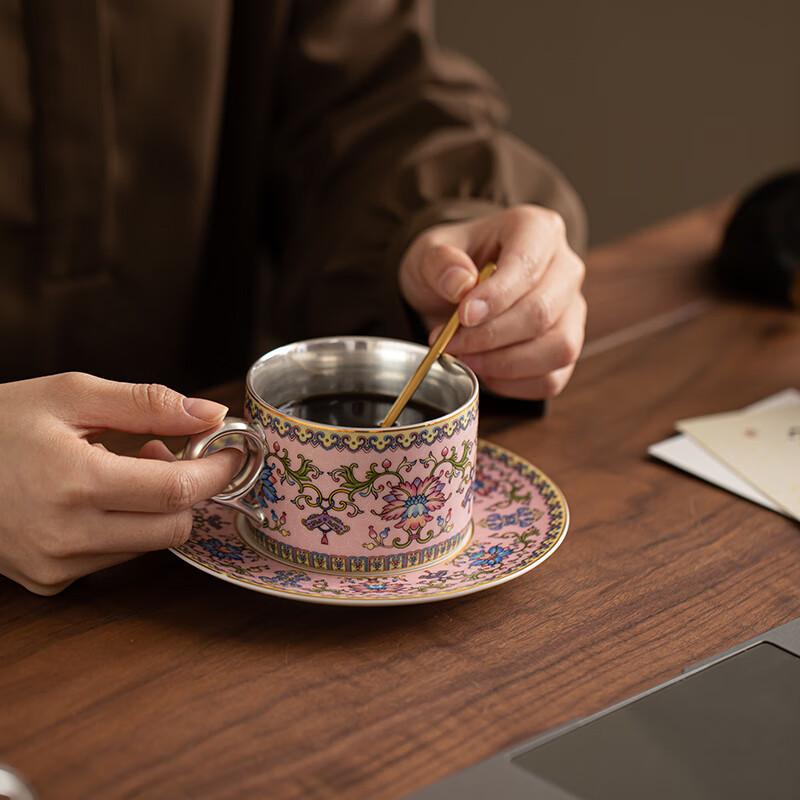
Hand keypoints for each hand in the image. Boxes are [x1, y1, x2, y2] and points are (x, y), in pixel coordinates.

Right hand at [0, 373, 240, 594]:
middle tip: (166, 451)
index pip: (178, 490)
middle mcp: (65, 535)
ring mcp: (56, 565)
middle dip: (188, 489)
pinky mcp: (49, 581)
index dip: (215, 470)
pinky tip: (98, 499)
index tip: (231, 451)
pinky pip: (115, 558)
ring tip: (122, 470)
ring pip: (149, 545)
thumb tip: (209, 414)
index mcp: (74, 482)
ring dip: (156, 509)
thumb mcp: (70, 395)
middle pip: (173, 526)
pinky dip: (125, 528)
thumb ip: (148, 403)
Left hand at [398, 205, 585, 398]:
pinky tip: (483, 371)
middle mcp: (565, 268)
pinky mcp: (565, 347)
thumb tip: (460, 284)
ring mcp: (572, 310)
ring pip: (558, 348)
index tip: (462, 316)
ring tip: (464, 359)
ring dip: (504, 364)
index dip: (496, 298)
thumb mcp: (428, 253)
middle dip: (491, 337)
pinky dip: (513, 384)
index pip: (527, 266)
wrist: (457, 292)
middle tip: (450, 343)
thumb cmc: (449, 267)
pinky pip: (552, 377)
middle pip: (542, 312)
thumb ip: (439, 263)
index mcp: (537, 230)